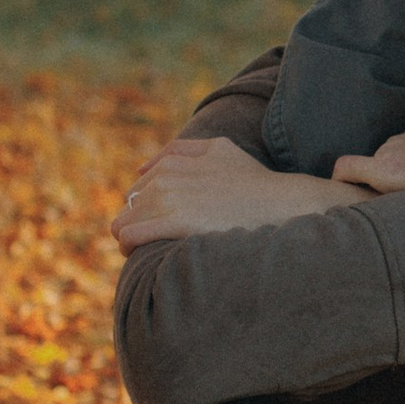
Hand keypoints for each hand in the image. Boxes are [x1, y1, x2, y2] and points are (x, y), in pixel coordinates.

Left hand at [116, 133, 366, 248]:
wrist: (279, 204)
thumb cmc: (253, 182)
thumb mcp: (220, 149)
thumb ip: (183, 150)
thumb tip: (142, 167)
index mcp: (175, 162)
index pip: (140, 185)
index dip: (144, 206)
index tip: (155, 221)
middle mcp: (168, 176)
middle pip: (131, 204)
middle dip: (136, 221)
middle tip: (152, 240)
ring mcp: (171, 198)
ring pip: (125, 220)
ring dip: (129, 236)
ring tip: (142, 251)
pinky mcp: (176, 222)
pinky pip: (132, 234)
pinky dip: (129, 245)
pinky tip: (137, 254)